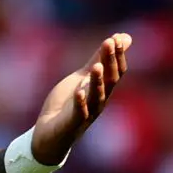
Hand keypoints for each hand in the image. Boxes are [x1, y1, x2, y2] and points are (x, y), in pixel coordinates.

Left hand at [31, 33, 131, 164]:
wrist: (49, 134)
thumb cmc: (68, 104)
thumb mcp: (82, 78)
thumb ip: (99, 59)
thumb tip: (122, 37)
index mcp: (103, 90)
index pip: (116, 71)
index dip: (118, 55)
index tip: (117, 38)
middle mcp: (99, 101)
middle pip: (110, 80)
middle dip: (110, 61)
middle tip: (110, 42)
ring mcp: (87, 113)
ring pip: (96, 96)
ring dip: (97, 81)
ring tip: (97, 66)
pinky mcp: (72, 123)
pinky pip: (79, 113)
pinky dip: (80, 102)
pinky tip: (79, 91)